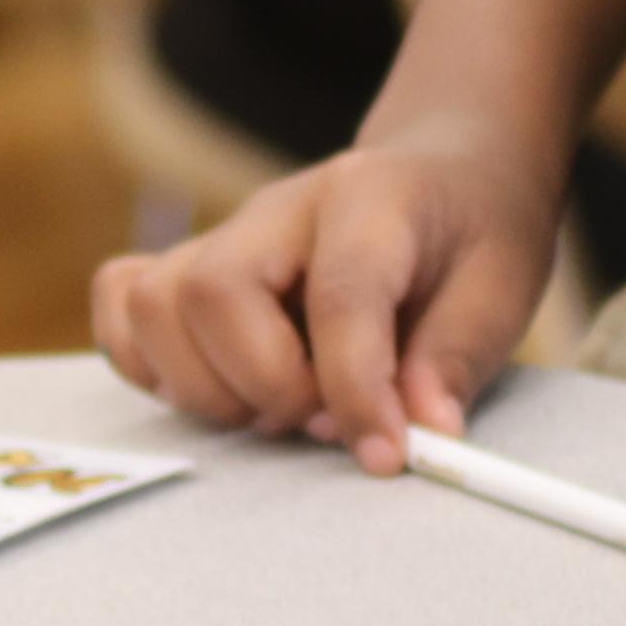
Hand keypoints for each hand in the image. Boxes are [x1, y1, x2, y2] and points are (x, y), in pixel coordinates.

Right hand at [94, 117, 568, 468]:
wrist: (444, 171)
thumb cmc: (471, 230)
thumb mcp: (502, 286)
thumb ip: (457, 357)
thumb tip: (420, 432)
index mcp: (370, 197)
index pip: (340, 295)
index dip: (357, 389)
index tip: (385, 455)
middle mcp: (279, 208)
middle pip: (213, 290)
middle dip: (266, 386)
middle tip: (325, 419)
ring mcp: (226, 234)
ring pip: (154, 303)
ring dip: (207, 386)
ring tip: (279, 407)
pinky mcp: (192, 263)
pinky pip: (124, 304)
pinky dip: (150, 363)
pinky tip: (222, 387)